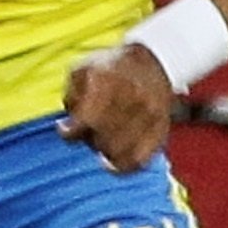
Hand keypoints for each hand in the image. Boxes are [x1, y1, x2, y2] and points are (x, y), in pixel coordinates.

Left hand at [60, 45, 173, 174]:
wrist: (155, 60)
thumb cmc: (110, 69)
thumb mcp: (82, 70)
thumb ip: (70, 98)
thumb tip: (68, 129)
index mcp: (108, 80)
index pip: (85, 121)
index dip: (69, 132)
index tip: (66, 129)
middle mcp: (132, 97)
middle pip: (101, 140)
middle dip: (89, 139)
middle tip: (90, 129)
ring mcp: (150, 114)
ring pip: (118, 154)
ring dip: (105, 151)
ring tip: (104, 139)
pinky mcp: (161, 129)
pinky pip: (139, 161)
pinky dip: (123, 167)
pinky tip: (114, 163)